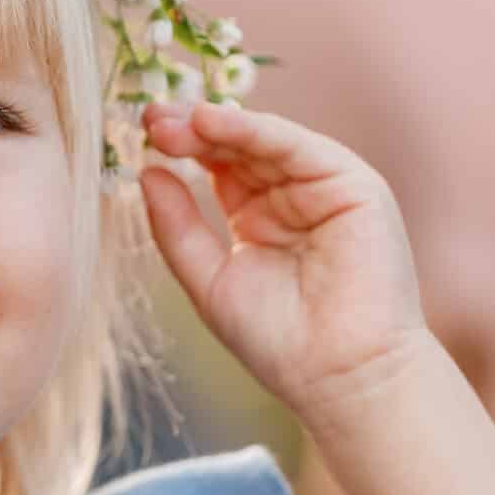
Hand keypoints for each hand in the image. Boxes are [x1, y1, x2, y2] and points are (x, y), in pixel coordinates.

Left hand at [137, 101, 432, 419]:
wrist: (340, 377)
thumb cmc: (278, 341)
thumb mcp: (209, 278)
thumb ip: (177, 227)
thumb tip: (146, 173)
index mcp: (259, 217)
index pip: (218, 166)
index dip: (182, 147)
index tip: (139, 133)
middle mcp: (293, 196)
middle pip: (238, 147)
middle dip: (191, 129)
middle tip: (148, 116)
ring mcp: (325, 188)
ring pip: (266, 141)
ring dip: (216, 124)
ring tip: (171, 119)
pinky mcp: (355, 187)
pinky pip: (299, 148)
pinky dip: (255, 130)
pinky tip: (212, 121)